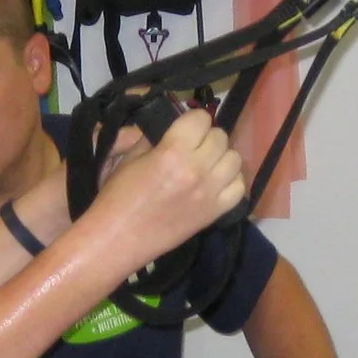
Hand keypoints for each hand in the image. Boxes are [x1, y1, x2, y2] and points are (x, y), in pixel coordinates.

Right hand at [87, 108, 243, 261]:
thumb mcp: (131, 158)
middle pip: (221, 137)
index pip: (201, 118)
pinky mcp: (215, 212)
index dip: (193, 119)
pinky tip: (216, 182)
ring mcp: (210, 192)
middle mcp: (197, 169)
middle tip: (193, 146)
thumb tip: (175, 126)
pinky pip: (240, 188)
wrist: (118, 238)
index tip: (185, 127)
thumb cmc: (117, 197)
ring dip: (222, 157)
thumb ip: (156, 138)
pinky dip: (231, 181)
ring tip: (206, 164)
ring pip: (235, 159)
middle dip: (207, 136)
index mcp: (173, 152)